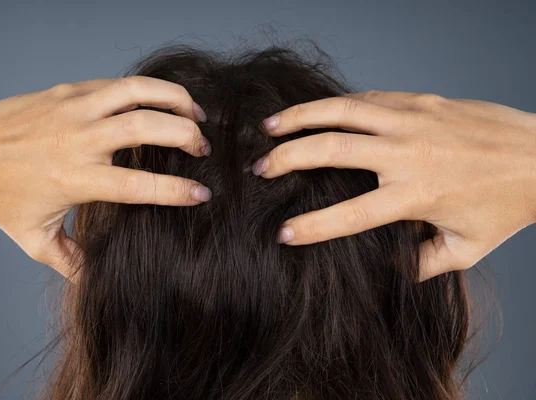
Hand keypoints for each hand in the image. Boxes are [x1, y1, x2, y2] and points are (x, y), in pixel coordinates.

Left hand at [0, 77, 211, 280]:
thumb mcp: (35, 239)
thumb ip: (71, 261)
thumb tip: (96, 283)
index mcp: (77, 179)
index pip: (141, 184)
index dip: (178, 190)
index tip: (203, 192)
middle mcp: (79, 140)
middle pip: (148, 127)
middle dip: (187, 134)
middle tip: (203, 146)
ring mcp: (73, 110)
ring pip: (137, 92)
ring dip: (175, 98)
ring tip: (195, 110)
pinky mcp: (67, 91)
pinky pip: (116, 84)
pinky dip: (145, 90)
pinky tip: (157, 101)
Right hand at [253, 91, 535, 279]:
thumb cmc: (506, 204)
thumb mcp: (466, 248)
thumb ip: (424, 263)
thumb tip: (390, 272)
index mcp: (416, 195)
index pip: (349, 214)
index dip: (312, 227)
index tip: (282, 233)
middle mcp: (409, 154)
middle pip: (331, 151)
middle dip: (287, 158)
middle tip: (261, 167)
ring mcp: (413, 121)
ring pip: (342, 112)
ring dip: (300, 118)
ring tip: (269, 127)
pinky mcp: (420, 101)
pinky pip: (367, 99)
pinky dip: (335, 106)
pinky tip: (315, 112)